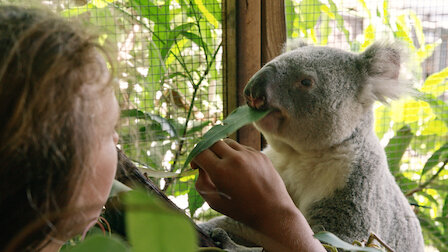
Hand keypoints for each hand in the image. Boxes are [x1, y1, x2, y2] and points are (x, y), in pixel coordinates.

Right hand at [191, 139, 324, 251]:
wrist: (272, 212)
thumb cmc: (241, 210)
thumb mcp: (214, 202)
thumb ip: (201, 183)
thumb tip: (200, 169)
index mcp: (221, 170)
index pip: (200, 152)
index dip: (194, 158)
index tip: (196, 167)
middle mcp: (235, 158)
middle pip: (212, 142)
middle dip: (207, 151)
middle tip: (208, 163)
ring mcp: (249, 154)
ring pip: (228, 142)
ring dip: (221, 151)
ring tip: (224, 165)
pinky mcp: (260, 154)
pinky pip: (242, 148)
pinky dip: (236, 154)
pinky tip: (239, 169)